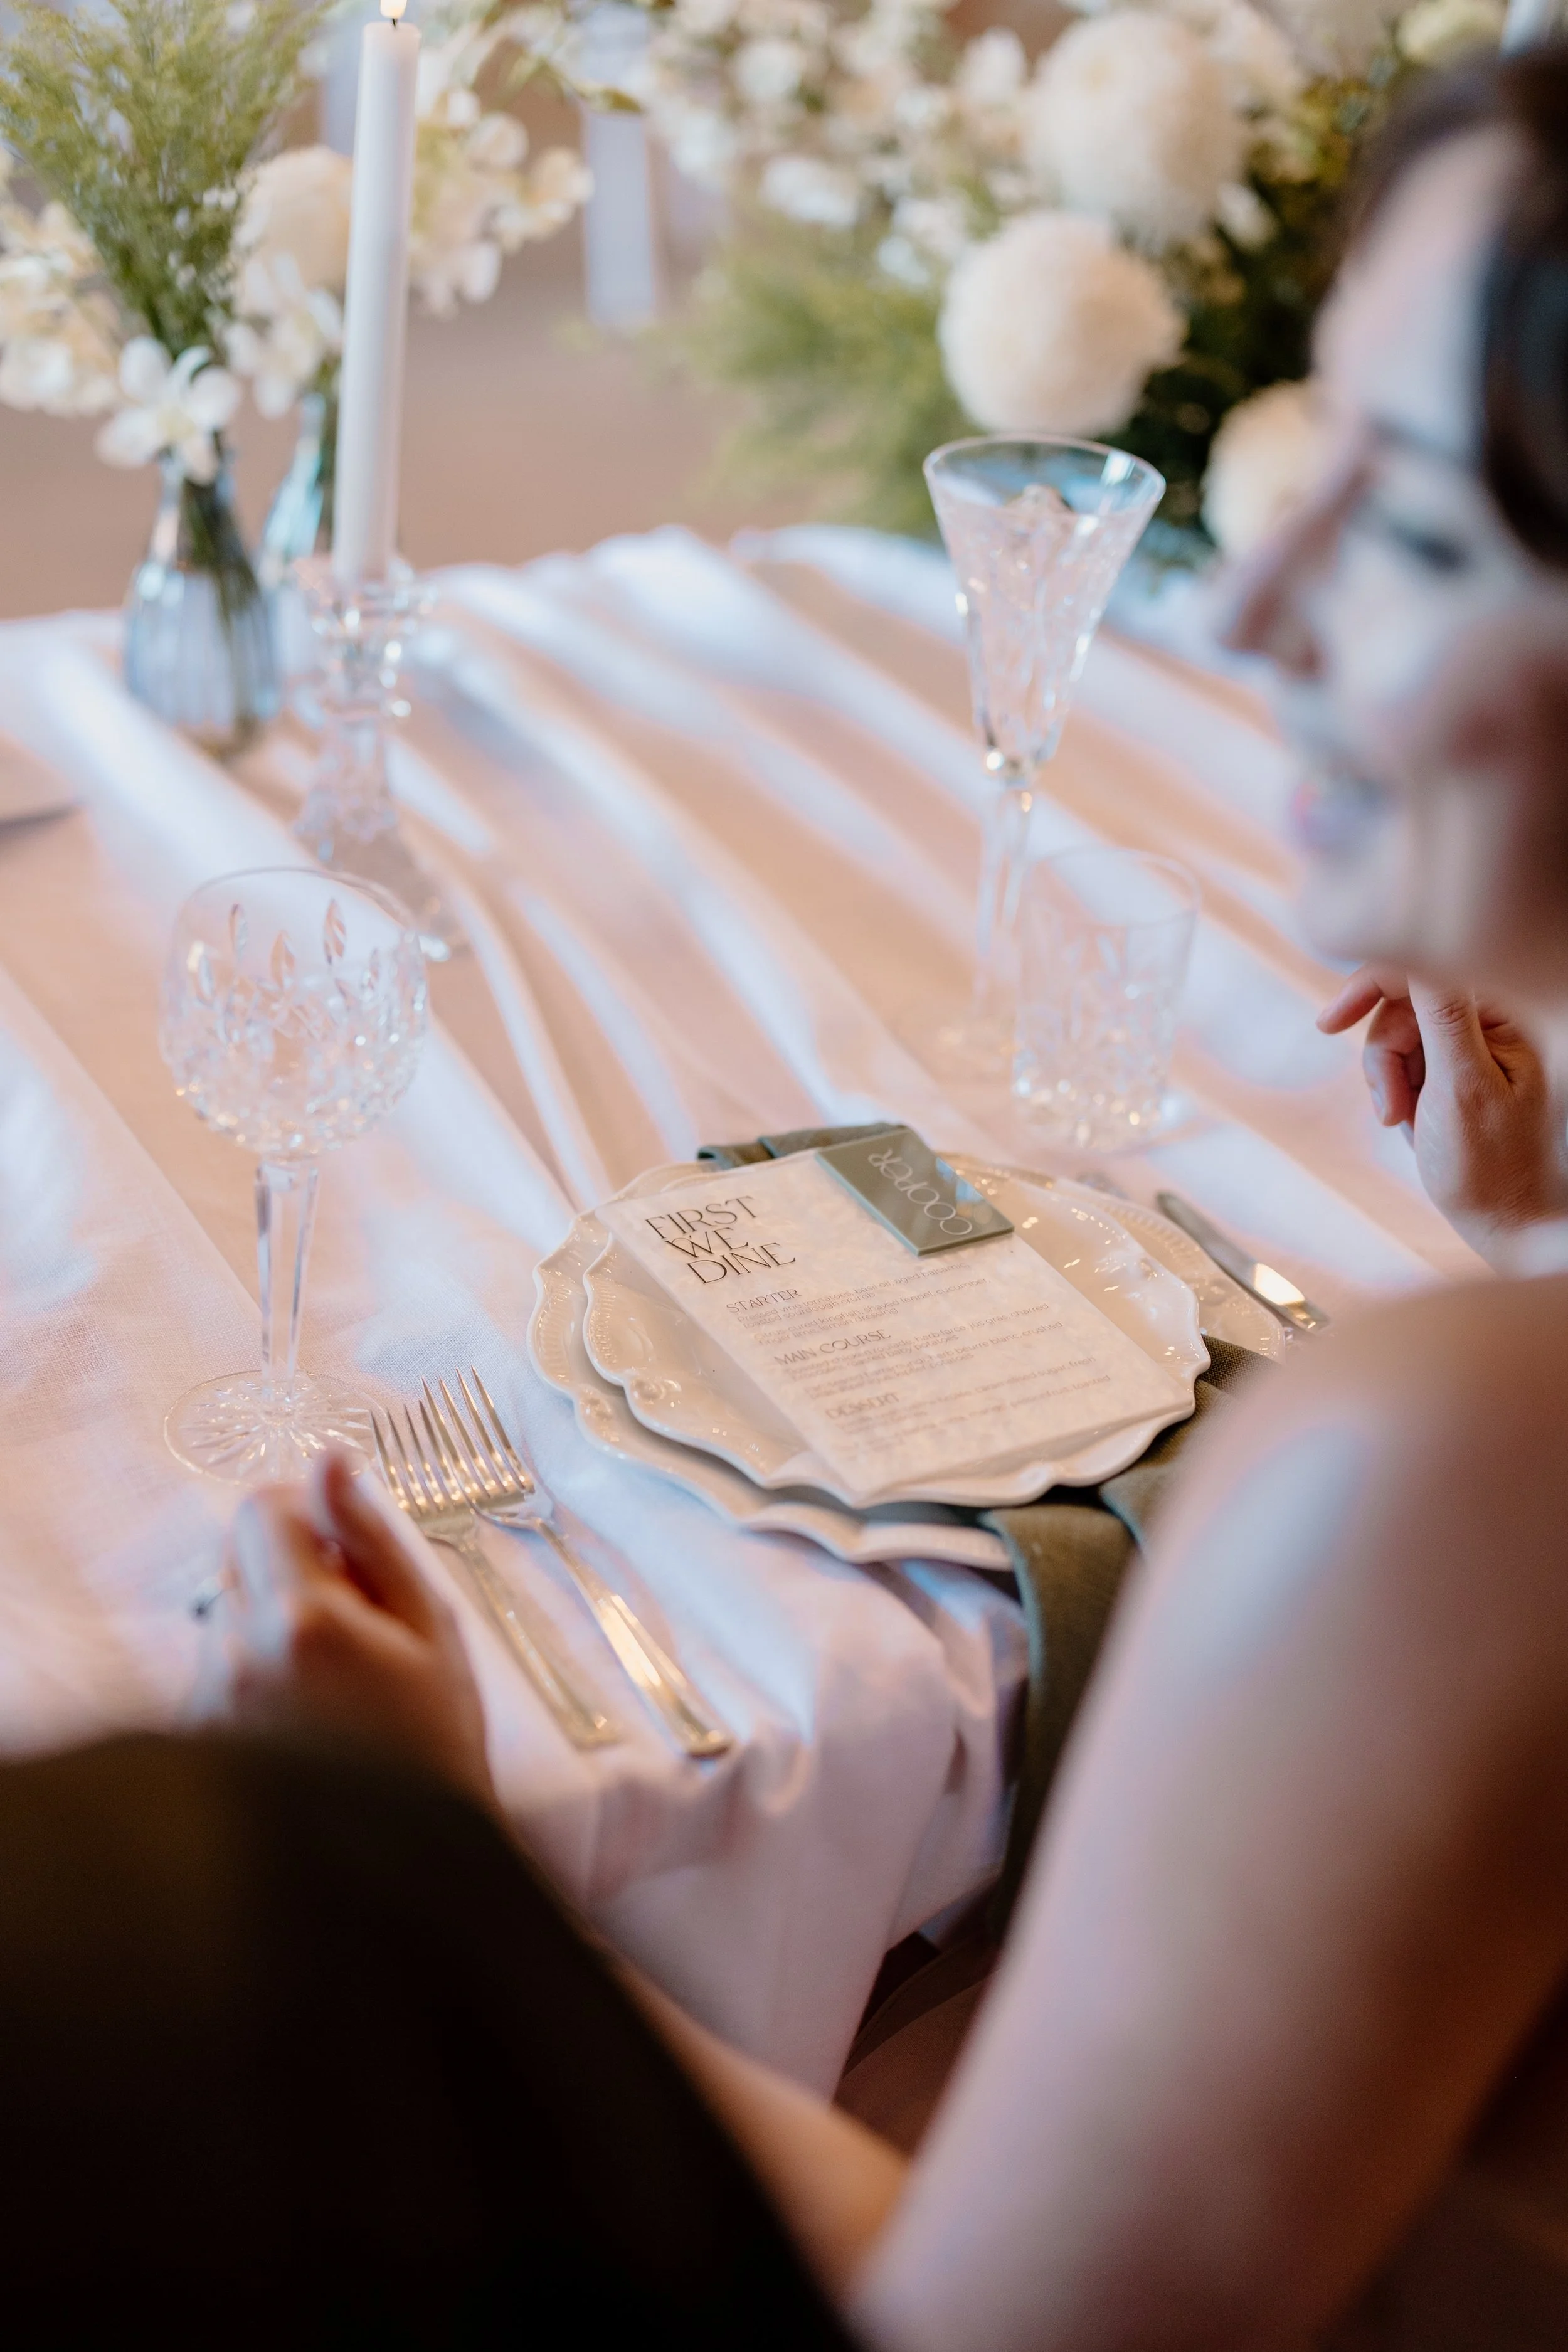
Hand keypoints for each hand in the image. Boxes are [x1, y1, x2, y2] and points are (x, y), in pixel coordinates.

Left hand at [221, 1451, 496, 1815]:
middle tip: (352, 1619)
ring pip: (228, 1611)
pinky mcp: (198, 1735)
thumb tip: (329, 1462)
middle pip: (237, 1554)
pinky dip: (255, 1671)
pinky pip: (218, 1667)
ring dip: (271, 1621)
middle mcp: (238, 1655)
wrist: (401, 1860)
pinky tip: (306, 1713)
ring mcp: (211, 1699)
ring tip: (333, 1678)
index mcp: (302, 1619)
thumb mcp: (430, 1627)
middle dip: (291, 1566)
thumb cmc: (433, 1747)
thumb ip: (372, 1536)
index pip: (260, 1508)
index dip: (304, 1511)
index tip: (340, 1543)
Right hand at [1318, 966, 1565, 1267]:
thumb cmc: (1493, 1165)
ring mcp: (1474, 1045)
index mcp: (1508, 1015)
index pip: (1427, 967)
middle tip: (1391, 1109)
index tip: (1329, 1023)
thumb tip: (1421, 950)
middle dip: (1385, 1056)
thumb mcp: (1461, 1085)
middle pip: (1403, 1003)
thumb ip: (1441, 1012)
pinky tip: (1414, 1124)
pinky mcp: (1456, 1069)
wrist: (1507, 1223)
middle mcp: (1495, 1021)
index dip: (1371, 986)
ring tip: (1405, 1123)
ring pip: (1398, 1034)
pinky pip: (1405, 1061)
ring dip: (1389, 1080)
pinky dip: (1397, 1091)